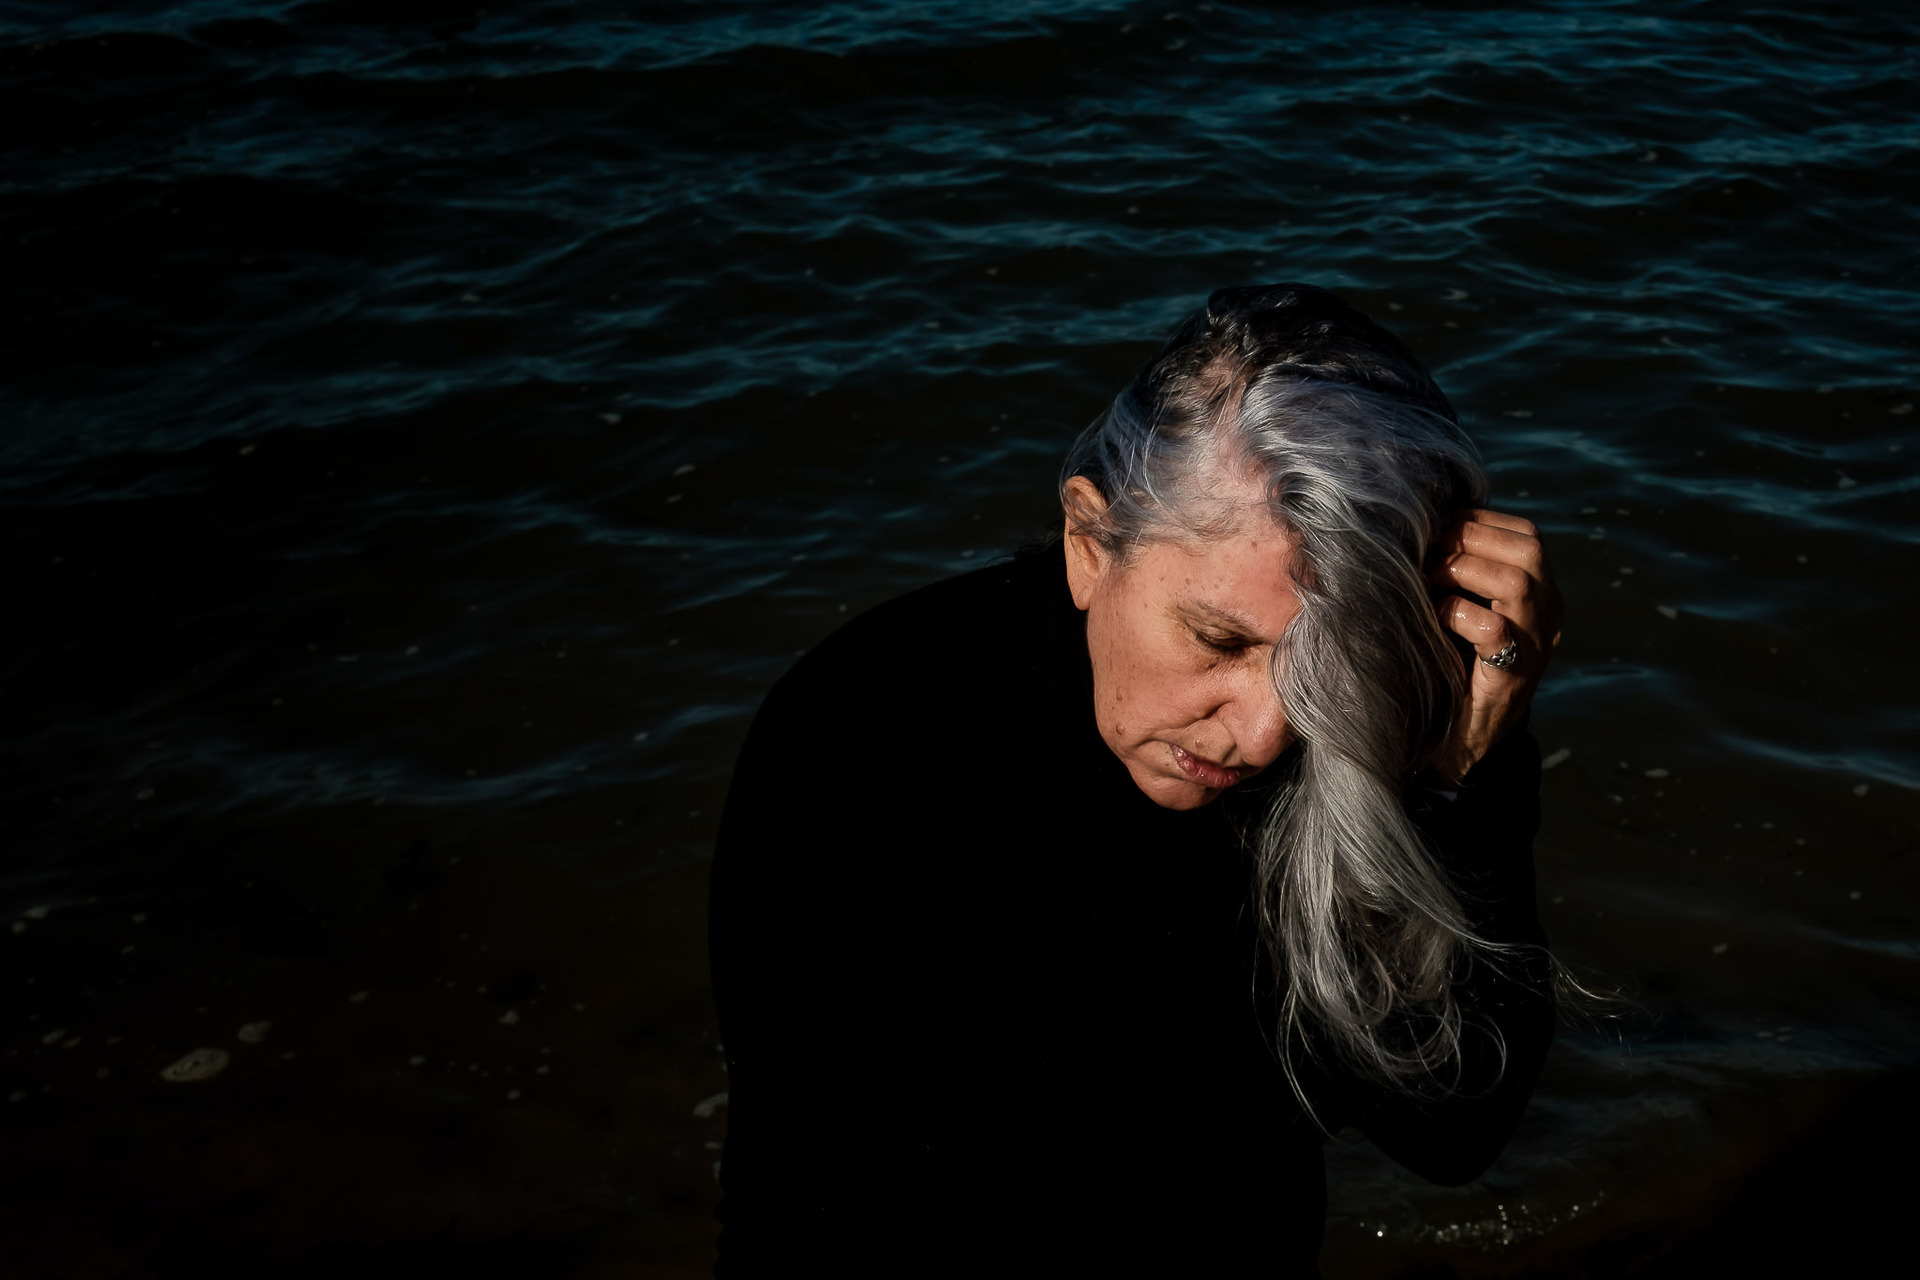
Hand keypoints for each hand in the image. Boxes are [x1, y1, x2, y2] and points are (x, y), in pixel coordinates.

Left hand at [1426, 509, 1563, 785]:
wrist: (1462, 745)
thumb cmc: (1454, 667)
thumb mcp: (1464, 610)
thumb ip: (1461, 572)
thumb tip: (1421, 524)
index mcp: (1543, 595)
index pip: (1526, 535)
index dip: (1479, 521)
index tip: (1436, 524)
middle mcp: (1549, 616)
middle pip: (1529, 549)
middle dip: (1470, 537)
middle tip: (1428, 550)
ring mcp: (1536, 648)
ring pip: (1518, 583)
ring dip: (1463, 570)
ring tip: (1429, 580)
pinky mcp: (1512, 677)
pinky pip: (1494, 630)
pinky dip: (1459, 613)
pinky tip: (1436, 618)